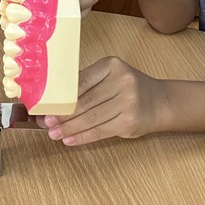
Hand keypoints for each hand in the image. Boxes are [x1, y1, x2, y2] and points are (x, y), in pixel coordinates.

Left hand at [39, 57, 163, 145]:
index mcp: (112, 65)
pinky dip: (83, 137)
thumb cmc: (128, 88)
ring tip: (54, 134)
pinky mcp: (129, 121)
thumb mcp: (111, 76)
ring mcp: (128, 102)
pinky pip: (101, 131)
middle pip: (85, 101)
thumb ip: (87, 84)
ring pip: (91, 118)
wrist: (159, 102)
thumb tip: (55, 100)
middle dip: (63, 114)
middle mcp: (122, 81)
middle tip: (45, 123)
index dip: (62, 96)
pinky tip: (70, 140)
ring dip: (70, 128)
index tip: (46, 105)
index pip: (81, 81)